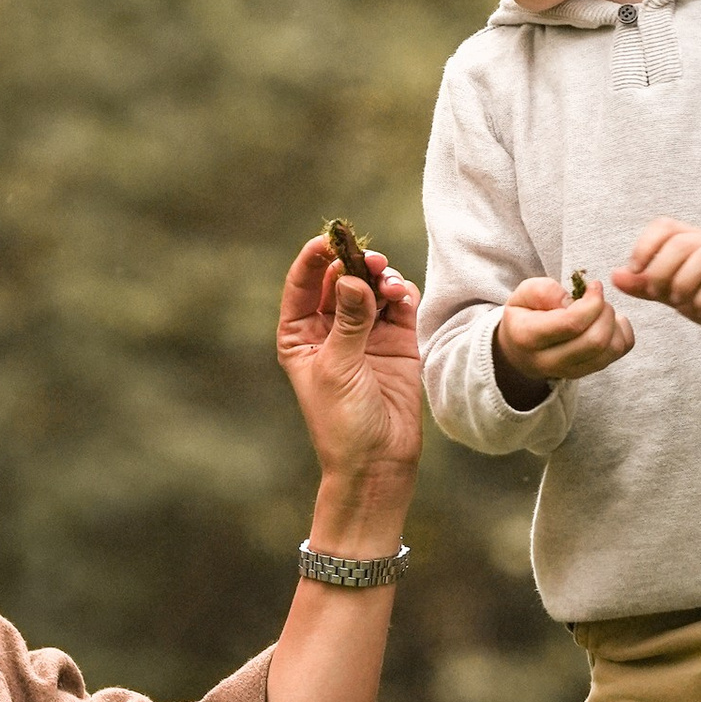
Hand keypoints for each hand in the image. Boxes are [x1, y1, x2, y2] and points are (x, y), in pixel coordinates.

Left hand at [277, 237, 424, 498]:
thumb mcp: (338, 367)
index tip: (330, 239)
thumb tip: (353, 278)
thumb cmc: (342, 421)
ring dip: (380, 276)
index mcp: (299, 334)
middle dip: (353, 263)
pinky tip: (401, 295)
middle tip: (369, 258)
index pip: (302, 284)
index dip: (314, 258)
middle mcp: (331, 328)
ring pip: (371, 286)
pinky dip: (401, 293)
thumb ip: (349, 321)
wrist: (378, 462)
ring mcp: (365, 333)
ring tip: (387, 281)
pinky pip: (399, 304)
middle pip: (340, 278)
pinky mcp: (397, 341)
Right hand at [494, 273, 632, 404]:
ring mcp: (570, 371)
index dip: (591, 303)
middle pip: (595, 341)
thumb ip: (544, 291)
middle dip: (605, 312)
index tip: (594, 286)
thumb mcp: (523, 294)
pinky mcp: (587, 372)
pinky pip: (618, 353)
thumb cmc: (524, 316)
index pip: (571, 324)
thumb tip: (572, 301)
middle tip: (597, 298)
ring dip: (614, 323)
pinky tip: (607, 322)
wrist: (519, 350)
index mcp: (528, 337)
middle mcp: (549, 361)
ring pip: (610, 350)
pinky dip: (621, 332)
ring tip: (601, 310)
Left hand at [611, 220, 700, 345]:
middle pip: (680, 243)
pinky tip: (700, 309)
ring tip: (680, 303)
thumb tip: (615, 275)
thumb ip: (647, 285)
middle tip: (659, 295)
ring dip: (681, 285)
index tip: (637, 271)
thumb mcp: (675, 293)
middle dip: (660, 272)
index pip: (664, 226)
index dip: (645, 246)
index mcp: (694, 241)